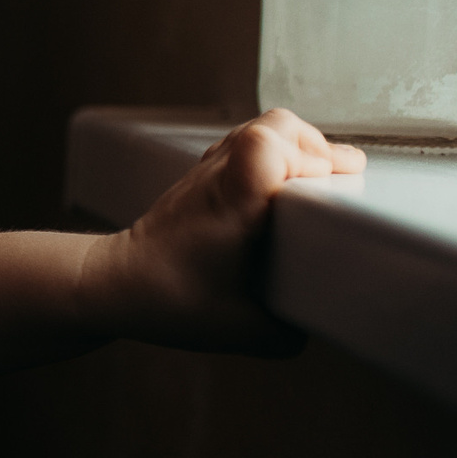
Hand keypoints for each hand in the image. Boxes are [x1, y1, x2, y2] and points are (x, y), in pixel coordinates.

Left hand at [108, 109, 363, 352]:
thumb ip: (290, 331)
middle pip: (276, 126)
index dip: (313, 158)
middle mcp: (219, 176)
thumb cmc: (167, 301)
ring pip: (263, 127)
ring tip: (322, 180)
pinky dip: (277, 152)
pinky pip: (247, 142)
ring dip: (300, 147)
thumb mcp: (242, 330)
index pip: (267, 146)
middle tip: (343, 183)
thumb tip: (325, 321)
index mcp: (231, 202)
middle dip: (319, 150)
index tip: (335, 188)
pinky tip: (288, 184)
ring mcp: (208, 170)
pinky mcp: (203, 175)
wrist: (113, 283)